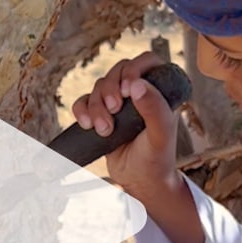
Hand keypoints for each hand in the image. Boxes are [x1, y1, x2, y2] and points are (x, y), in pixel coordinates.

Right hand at [68, 54, 180, 203]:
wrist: (139, 181)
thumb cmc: (156, 158)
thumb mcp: (160, 135)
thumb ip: (155, 109)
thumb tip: (137, 85)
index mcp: (159, 90)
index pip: (146, 61)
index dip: (134, 69)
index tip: (128, 90)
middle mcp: (138, 92)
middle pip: (117, 70)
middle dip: (110, 89)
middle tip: (115, 111)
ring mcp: (118, 103)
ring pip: (99, 86)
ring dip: (97, 105)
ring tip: (105, 129)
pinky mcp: (100, 114)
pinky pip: (83, 101)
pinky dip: (81, 110)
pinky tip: (87, 125)